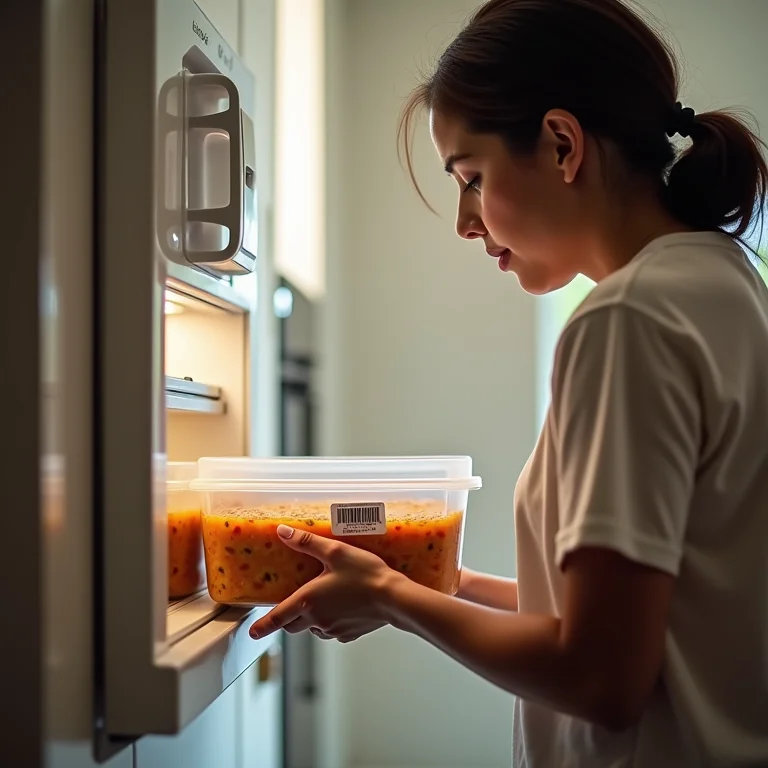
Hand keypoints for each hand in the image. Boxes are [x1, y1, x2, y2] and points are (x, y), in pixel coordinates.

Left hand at [248, 524, 400, 642]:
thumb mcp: (334, 551)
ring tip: (324, 600)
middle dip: (289, 618)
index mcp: (308, 601)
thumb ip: (306, 542)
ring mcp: (333, 630)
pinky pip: (332, 631)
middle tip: (291, 607)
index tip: (252, 632)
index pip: (277, 617)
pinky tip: (343, 607)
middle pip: (293, 626)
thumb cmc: (365, 574)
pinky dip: (331, 622)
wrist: (394, 598)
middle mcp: (317, 620)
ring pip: (313, 628)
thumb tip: (283, 532)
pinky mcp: (349, 635)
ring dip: (312, 619)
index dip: (262, 626)